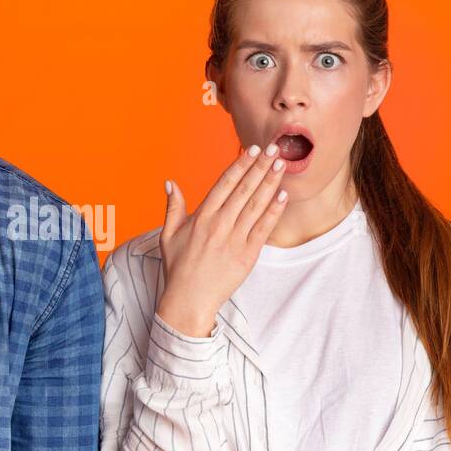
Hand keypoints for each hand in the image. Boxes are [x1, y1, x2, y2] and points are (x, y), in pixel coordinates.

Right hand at [155, 143, 289, 336]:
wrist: (188, 300)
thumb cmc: (178, 268)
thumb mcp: (168, 235)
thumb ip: (173, 207)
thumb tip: (170, 183)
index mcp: (202, 217)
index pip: (225, 183)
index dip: (240, 164)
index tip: (252, 149)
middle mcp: (219, 225)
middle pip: (244, 189)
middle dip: (260, 167)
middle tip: (275, 149)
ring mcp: (235, 239)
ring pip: (256, 205)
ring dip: (270, 183)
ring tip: (281, 165)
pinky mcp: (247, 255)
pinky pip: (263, 229)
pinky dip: (274, 212)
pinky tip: (282, 196)